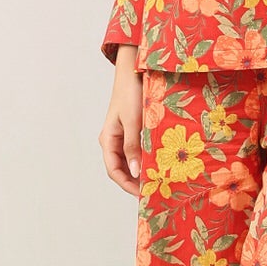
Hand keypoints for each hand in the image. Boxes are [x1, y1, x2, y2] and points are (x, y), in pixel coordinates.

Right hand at [99, 66, 144, 195]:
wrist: (134, 71)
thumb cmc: (131, 93)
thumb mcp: (133, 122)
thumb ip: (133, 147)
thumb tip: (135, 173)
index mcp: (108, 139)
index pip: (114, 171)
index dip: (127, 185)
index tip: (143, 194)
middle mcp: (113, 140)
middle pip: (121, 168)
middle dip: (135, 181)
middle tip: (154, 190)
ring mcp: (122, 135)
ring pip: (130, 160)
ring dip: (141, 170)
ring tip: (157, 179)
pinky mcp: (132, 129)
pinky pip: (137, 149)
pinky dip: (146, 157)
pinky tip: (158, 161)